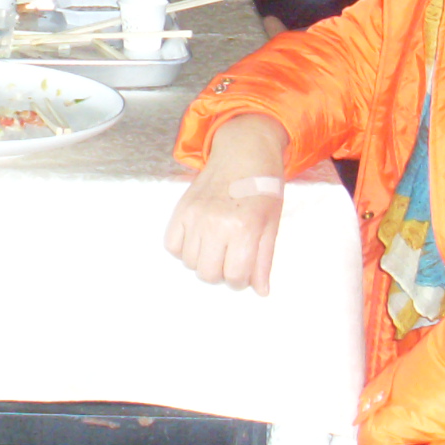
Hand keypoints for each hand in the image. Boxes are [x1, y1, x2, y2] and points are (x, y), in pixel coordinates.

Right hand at [164, 112, 292, 295]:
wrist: (244, 152)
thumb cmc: (263, 187)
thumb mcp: (271, 225)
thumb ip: (264, 261)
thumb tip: (261, 291)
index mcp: (244, 229)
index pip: (235, 276)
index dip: (241, 280)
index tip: (245, 270)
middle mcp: (216, 224)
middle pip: (209, 274)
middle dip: (222, 273)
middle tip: (231, 258)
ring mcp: (195, 216)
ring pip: (190, 262)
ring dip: (203, 261)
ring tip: (216, 246)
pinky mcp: (181, 209)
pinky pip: (172, 245)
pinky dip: (184, 248)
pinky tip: (199, 239)